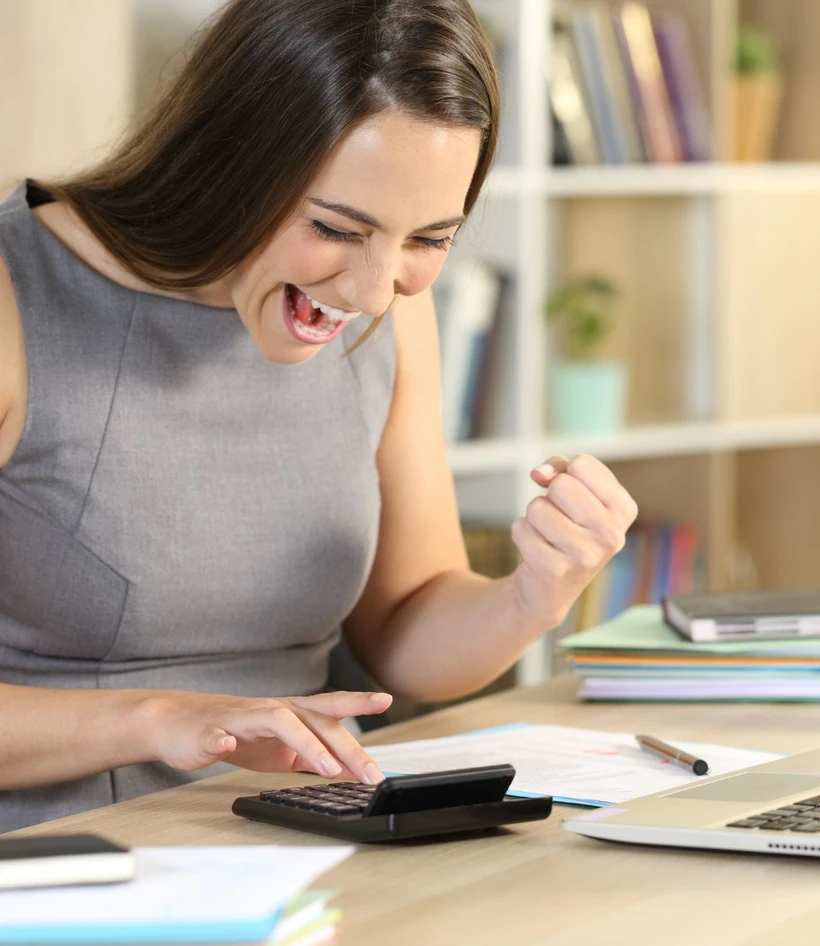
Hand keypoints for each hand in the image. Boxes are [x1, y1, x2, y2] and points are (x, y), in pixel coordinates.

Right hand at [138, 689, 392, 784]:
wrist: (178, 723)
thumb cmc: (234, 733)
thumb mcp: (281, 748)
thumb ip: (313, 755)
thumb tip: (351, 769)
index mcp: (289, 713)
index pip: (329, 707)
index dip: (357, 702)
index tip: (386, 700)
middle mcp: (271, 710)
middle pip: (314, 717)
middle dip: (345, 740)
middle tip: (370, 769)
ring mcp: (241, 718)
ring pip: (276, 721)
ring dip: (305, 742)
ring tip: (327, 767)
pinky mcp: (209, 732)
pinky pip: (215, 735)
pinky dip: (220, 739)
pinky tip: (225, 746)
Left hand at [510, 454, 637, 627]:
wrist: (550, 585)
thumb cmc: (564, 526)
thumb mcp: (572, 491)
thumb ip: (558, 468)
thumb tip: (539, 474)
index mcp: (624, 509)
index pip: (582, 464)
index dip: (566, 474)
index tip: (570, 497)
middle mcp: (612, 534)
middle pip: (561, 484)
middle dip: (549, 497)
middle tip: (558, 519)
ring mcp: (586, 555)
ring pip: (537, 507)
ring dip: (534, 517)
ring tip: (548, 536)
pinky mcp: (556, 569)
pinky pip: (521, 529)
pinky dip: (522, 534)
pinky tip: (537, 551)